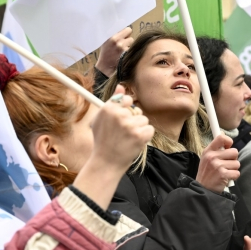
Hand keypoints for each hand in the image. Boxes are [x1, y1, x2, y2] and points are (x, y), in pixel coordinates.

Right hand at [73, 85, 153, 208]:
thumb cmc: (103, 142)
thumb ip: (112, 102)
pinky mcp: (140, 135)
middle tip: (123, 133)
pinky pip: (150, 129)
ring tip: (127, 139)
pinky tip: (134, 143)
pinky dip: (145, 137)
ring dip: (139, 129)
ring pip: (144, 120)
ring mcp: (130, 125)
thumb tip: (121, 86)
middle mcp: (119, 115)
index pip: (127, 99)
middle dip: (133, 120)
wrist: (106, 163)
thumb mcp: (101, 120)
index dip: (127, 109)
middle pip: (137, 111)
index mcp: (108, 109)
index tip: (123, 118)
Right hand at [95, 27, 132, 76]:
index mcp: (112, 37)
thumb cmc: (106, 53)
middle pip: (130, 33)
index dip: (126, 32)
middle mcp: (117, 41)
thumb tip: (123, 24)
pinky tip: (124, 54)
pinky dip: (130, 51)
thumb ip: (114, 34)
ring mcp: (123, 48)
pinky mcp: (126, 54)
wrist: (105, 66)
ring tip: (123, 49)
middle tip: (124, 43)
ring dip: (129, 44)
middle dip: (128, 37)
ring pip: (132, 41)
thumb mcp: (106, 41)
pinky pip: (132, 48)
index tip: (124, 36)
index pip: (127, 29)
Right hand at [196, 134, 239, 192]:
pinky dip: (233, 177)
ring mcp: (217, 166)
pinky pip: (237, 173)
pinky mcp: (223, 175)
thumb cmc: (207, 173)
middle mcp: (212, 157)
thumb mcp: (207, 158)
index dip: (228, 141)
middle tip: (226, 165)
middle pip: (234, 152)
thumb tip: (228, 141)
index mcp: (208, 151)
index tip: (228, 148)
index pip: (221, 138)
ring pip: (237, 163)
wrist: (202, 189)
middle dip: (233, 159)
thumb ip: (216, 150)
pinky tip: (226, 178)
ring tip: (225, 172)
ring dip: (233, 169)